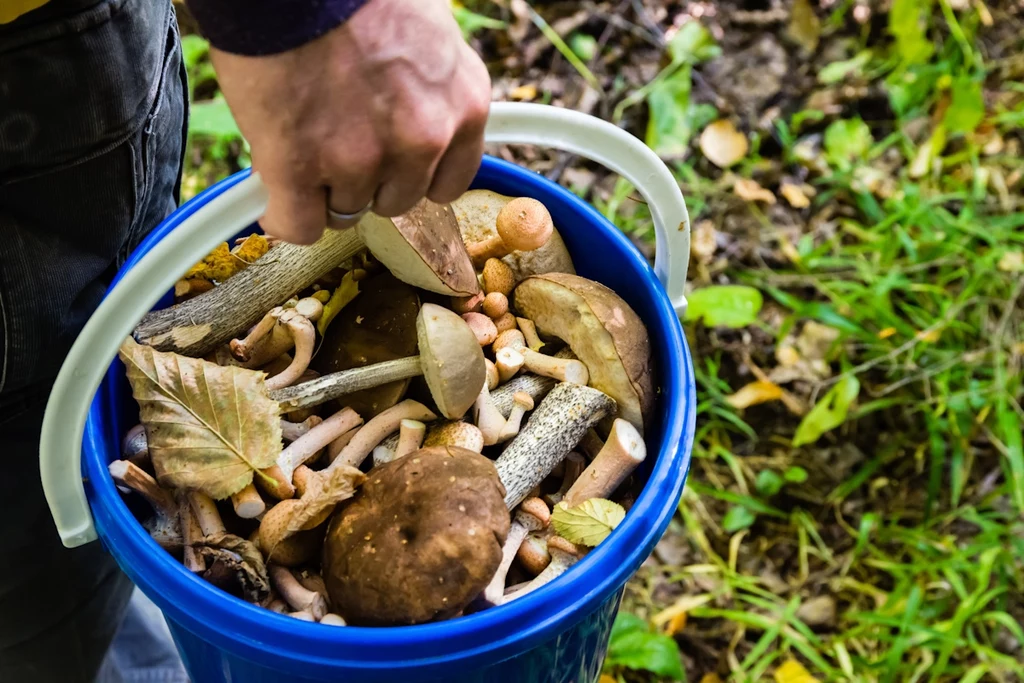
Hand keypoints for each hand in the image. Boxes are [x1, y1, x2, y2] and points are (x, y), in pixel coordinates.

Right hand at [209, 0, 491, 243]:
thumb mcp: (423, 36)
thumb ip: (427, 92)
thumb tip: (404, 130)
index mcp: (463, 105)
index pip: (448, 181)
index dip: (411, 175)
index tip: (389, 166)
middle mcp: (424, 139)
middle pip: (397, 200)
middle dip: (366, 179)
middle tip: (334, 139)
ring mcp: (364, 158)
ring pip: (346, 211)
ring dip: (322, 189)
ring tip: (300, 139)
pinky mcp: (303, 168)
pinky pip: (300, 225)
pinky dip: (284, 214)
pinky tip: (273, 190)